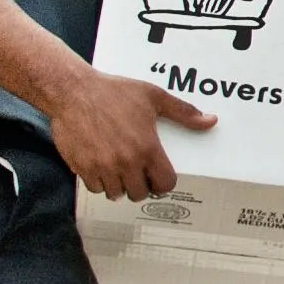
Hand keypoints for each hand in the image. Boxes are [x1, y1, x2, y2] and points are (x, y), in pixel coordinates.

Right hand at [49, 69, 214, 200]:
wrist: (72, 91)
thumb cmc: (113, 91)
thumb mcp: (153, 96)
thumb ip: (183, 112)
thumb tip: (210, 121)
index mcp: (147, 147)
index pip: (165, 184)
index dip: (163, 183)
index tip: (158, 177)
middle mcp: (126, 161)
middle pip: (139, 193)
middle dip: (140, 186)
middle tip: (137, 173)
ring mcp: (103, 166)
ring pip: (116, 193)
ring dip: (119, 185)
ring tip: (118, 170)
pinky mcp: (82, 167)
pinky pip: (94, 187)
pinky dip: (98, 181)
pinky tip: (100, 167)